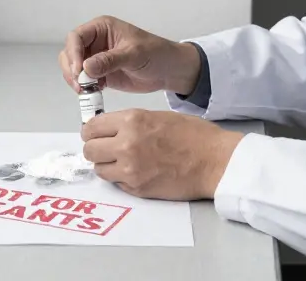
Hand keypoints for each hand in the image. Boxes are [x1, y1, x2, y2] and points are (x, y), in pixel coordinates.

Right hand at [60, 15, 201, 94]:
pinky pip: (83, 81)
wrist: (169, 71)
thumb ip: (110, 60)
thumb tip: (86, 67)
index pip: (76, 37)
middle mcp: (95, 42)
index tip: (79, 71)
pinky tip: (94, 93)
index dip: (73, 53)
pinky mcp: (100, 74)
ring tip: (87, 91)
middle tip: (81, 86)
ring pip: (73, 68)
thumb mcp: (134, 54)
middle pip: (70, 53)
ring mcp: (96, 58)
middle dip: (72, 69)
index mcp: (102, 28)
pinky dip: (84, 88)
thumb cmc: (156, 53)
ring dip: (76, 80)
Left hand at [82, 109, 243, 199]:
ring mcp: (130, 169)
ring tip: (123, 162)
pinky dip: (121, 179)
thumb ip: (131, 123)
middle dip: (96, 149)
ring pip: (99, 169)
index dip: (92, 132)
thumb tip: (110, 130)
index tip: (96, 135)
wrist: (215, 161)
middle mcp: (126, 144)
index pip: (91, 127)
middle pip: (90, 150)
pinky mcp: (137, 188)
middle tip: (106, 150)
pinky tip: (137, 172)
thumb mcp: (158, 116)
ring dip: (107, 166)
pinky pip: (116, 183)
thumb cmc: (194, 136)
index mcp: (132, 121)